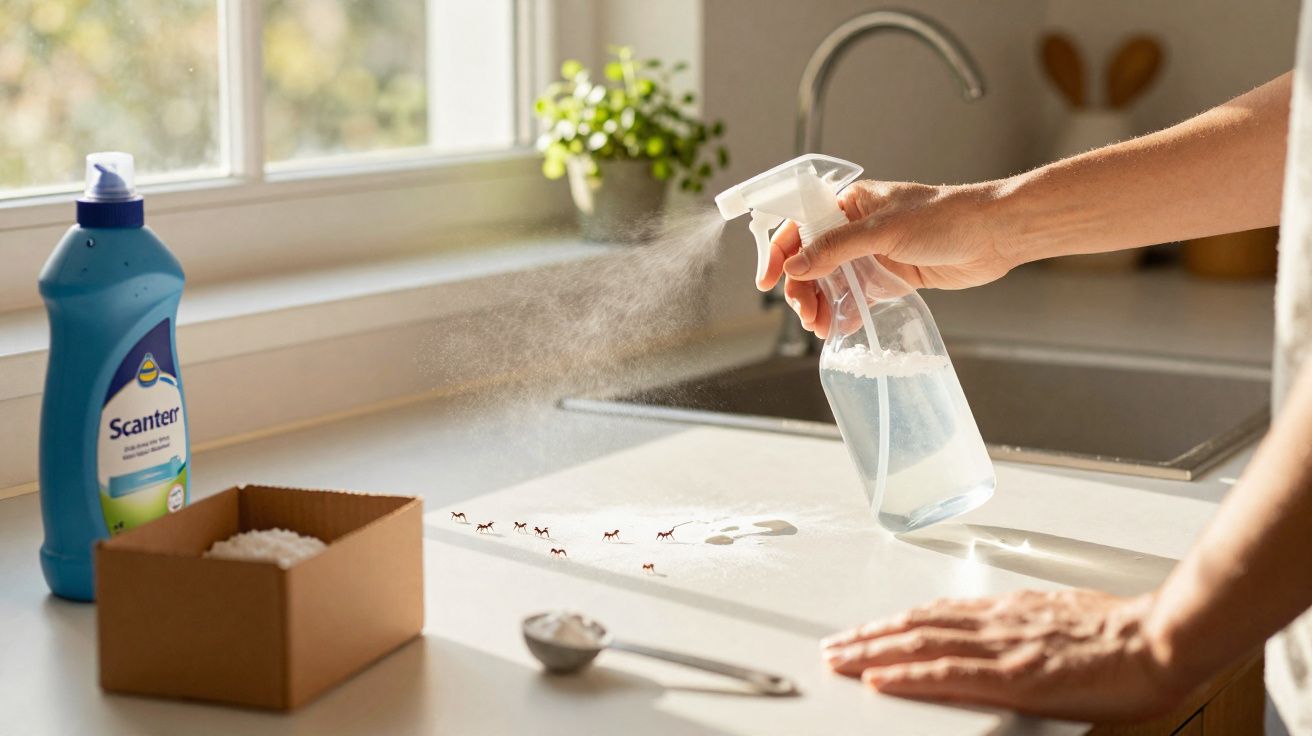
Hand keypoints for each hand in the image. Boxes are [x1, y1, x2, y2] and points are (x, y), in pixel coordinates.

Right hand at [759, 180, 1015, 337]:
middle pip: (812, 260)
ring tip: (821, 327)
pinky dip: (845, 312)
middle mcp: (856, 228)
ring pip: (832, 281)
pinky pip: (857, 296)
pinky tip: (840, 327)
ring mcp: (872, 253)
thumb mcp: (883, 231)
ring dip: (821, 304)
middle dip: (803, 289)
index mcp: (850, 203)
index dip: (780, 253)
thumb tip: (795, 266)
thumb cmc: (946, 218)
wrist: (994, 236)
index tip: (768, 281)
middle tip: (805, 314)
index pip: (800, 225)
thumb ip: (836, 249)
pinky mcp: (890, 276)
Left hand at [821, 589, 1187, 721]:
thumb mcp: (1064, 619)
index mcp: (1009, 611)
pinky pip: (949, 674)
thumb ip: (1029, 627)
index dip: (896, 622)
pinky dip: (909, 675)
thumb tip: (1012, 636)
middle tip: (834, 645)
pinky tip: (882, 680)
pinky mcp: (1014, 677)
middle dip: (870, 636)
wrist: (1161, 638)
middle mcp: (997, 623)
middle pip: (916, 625)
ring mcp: (1002, 648)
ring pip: (921, 644)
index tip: (868, 629)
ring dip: (874, 652)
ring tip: (841, 660)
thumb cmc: (1126, 635)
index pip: (937, 614)